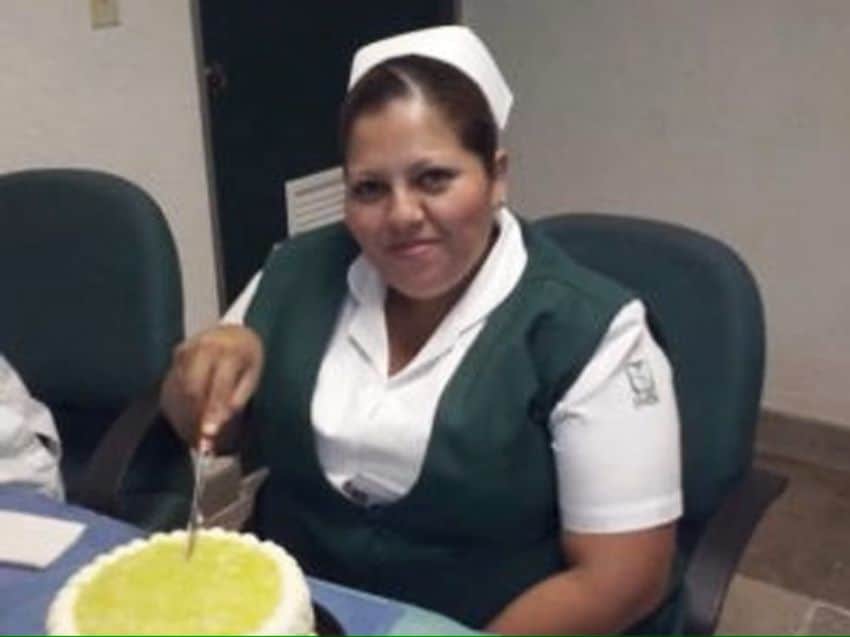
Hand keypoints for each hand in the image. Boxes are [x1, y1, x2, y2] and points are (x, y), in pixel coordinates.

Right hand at [161, 325, 263, 447]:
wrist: (234, 332)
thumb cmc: (247, 357)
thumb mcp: (253, 374)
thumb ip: (239, 396)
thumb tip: (222, 418)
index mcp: (230, 352)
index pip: (219, 386)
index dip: (213, 410)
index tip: (209, 432)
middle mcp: (206, 347)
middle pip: (194, 388)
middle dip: (196, 414)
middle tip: (201, 437)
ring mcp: (189, 348)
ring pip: (182, 387)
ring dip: (187, 410)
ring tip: (196, 430)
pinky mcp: (178, 352)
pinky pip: (177, 381)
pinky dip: (183, 400)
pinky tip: (192, 413)